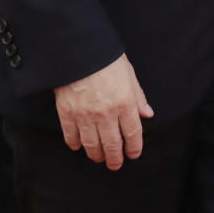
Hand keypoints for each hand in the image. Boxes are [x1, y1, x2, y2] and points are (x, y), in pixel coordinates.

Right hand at [54, 54, 153, 170]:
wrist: (78, 48)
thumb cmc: (105, 57)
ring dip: (97, 155)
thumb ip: (138, 96)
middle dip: (115, 158)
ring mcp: (85, 115)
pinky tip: (78, 146)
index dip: (134, 147)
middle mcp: (106, 113)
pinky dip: (75, 144)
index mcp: (124, 102)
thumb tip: (147, 114)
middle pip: (112, 145)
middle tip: (115, 164)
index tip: (133, 154)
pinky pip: (71, 136)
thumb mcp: (128, 72)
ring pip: (92, 145)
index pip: (133, 133)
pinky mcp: (67, 113)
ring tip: (99, 157)